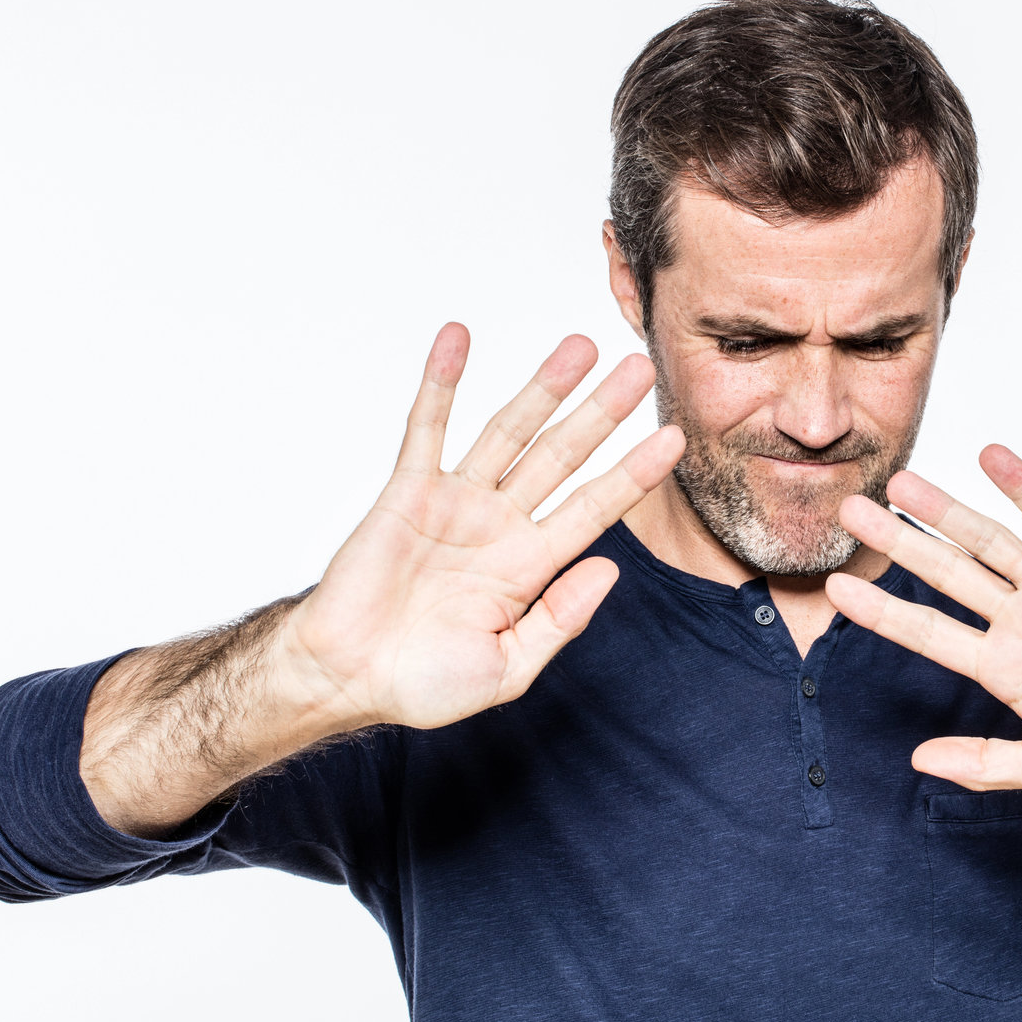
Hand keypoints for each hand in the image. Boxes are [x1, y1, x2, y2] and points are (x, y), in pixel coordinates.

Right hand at [278, 323, 684, 731]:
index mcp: (531, 564)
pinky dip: (442, 382)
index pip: (595, 508)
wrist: (347, 679)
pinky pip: (426, 428)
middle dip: (601, 412)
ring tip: (580, 347)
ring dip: (542, 387)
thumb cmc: (423, 682)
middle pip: (562, 456)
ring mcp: (456, 502)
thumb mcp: (508, 668)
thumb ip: (558, 621)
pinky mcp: (407, 491)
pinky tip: (459, 339)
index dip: (634, 473)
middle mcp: (500, 524)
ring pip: (509, 432)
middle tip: (639, 368)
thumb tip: (607, 572)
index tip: (674, 439)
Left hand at [826, 445, 1021, 796]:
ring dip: (946, 510)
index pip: (930, 633)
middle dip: (898, 544)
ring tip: (901, 481)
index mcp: (1005, 671)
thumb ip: (989, 763)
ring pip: (989, 543)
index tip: (835, 589)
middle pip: (947, 575)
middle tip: (849, 512)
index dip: (884, 612)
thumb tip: (918, 763)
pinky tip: (991, 457)